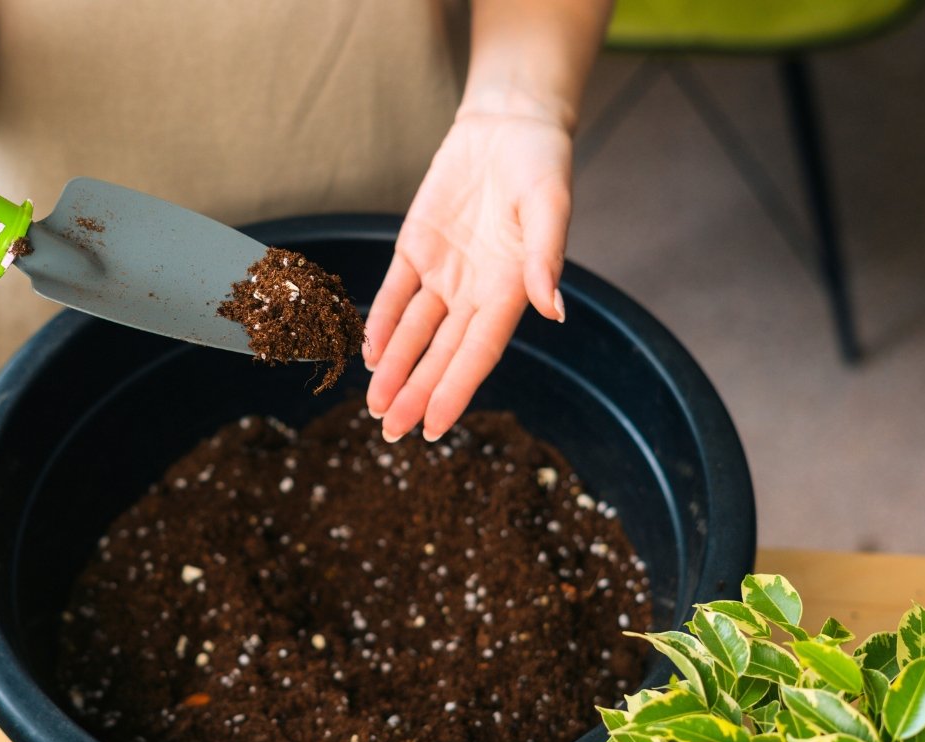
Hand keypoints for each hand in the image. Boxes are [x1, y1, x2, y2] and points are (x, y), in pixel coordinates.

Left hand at [364, 111, 572, 440]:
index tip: (435, 428)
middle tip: (393, 433)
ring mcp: (444, 273)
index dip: (455, 390)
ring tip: (376, 407)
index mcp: (510, 290)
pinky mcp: (417, 248)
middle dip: (417, 393)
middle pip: (442, 353)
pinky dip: (382, 322)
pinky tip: (369, 353)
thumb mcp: (549, 207)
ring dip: (396, 368)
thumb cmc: (541, 165)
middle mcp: (475, 291)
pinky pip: (395, 293)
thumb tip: (554, 310)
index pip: (478, 353)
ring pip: (415, 332)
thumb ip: (546, 259)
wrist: (509, 125)